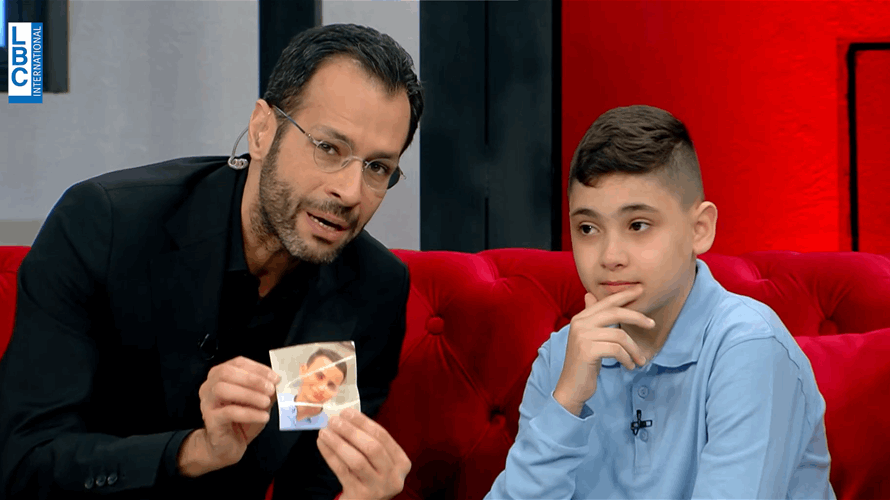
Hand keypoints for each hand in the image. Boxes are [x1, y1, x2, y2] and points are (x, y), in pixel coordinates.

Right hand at [178, 356, 279, 475]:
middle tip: (271, 389)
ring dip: (248, 394)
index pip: (238, 363)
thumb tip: (276, 382)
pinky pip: (228, 412)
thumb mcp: (257, 401)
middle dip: (252, 379)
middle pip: (226, 372)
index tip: (275, 378)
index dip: (258, 368)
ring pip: (223, 390)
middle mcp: (209, 386)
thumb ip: (264, 390)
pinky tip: (263, 417)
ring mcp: (207, 402)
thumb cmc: (242, 420)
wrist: (228, 446)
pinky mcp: (210, 420)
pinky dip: (249, 413)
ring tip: (266, 402)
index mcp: (220, 375)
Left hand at [317, 408, 410, 499]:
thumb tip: (346, 416)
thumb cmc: (370, 477)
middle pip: (372, 447)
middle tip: (334, 420)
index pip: (382, 436)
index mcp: (402, 463)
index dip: (363, 422)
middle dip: (351, 431)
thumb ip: (368, 441)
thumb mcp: (378, 461)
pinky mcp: (361, 496)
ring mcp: (378, 488)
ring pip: (357, 460)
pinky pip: (343, 471)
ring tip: (324, 431)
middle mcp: (393, 476)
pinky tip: (322, 444)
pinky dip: (330, 455)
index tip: (346, 412)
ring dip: (339, 442)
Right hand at [553, 286, 653, 415]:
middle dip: (637, 317)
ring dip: (634, 349)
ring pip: (619, 335)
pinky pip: (616, 350)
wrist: (571, 387)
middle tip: (652, 324)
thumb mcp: (588, 338)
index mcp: (580, 318)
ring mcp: (582, 336)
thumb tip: (590, 295)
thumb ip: (592, 319)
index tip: (640, 290)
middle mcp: (579, 324)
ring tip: (640, 360)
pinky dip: (627, 358)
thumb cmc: (584, 364)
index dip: (624, 295)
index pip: (605, 302)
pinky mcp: (587, 350)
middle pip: (615, 313)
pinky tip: (630, 366)